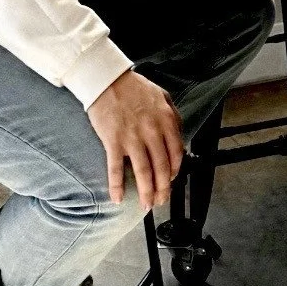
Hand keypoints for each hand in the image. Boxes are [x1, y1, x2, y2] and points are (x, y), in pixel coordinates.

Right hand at [86, 69, 183, 208]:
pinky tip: (117, 199)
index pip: (176, 153)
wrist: (107, 79)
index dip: (175, 171)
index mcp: (166, 120)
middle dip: (163, 189)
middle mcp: (152, 131)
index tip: (171, 181)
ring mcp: (132, 137)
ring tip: (146, 205)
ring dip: (146, 192)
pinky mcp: (113, 141)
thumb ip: (173, 116)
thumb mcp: (163, 96)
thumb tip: (179, 136)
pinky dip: (116, 187)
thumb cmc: (134, 87)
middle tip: (160, 200)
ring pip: (143, 172)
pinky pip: (115, 169)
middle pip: (162, 167)